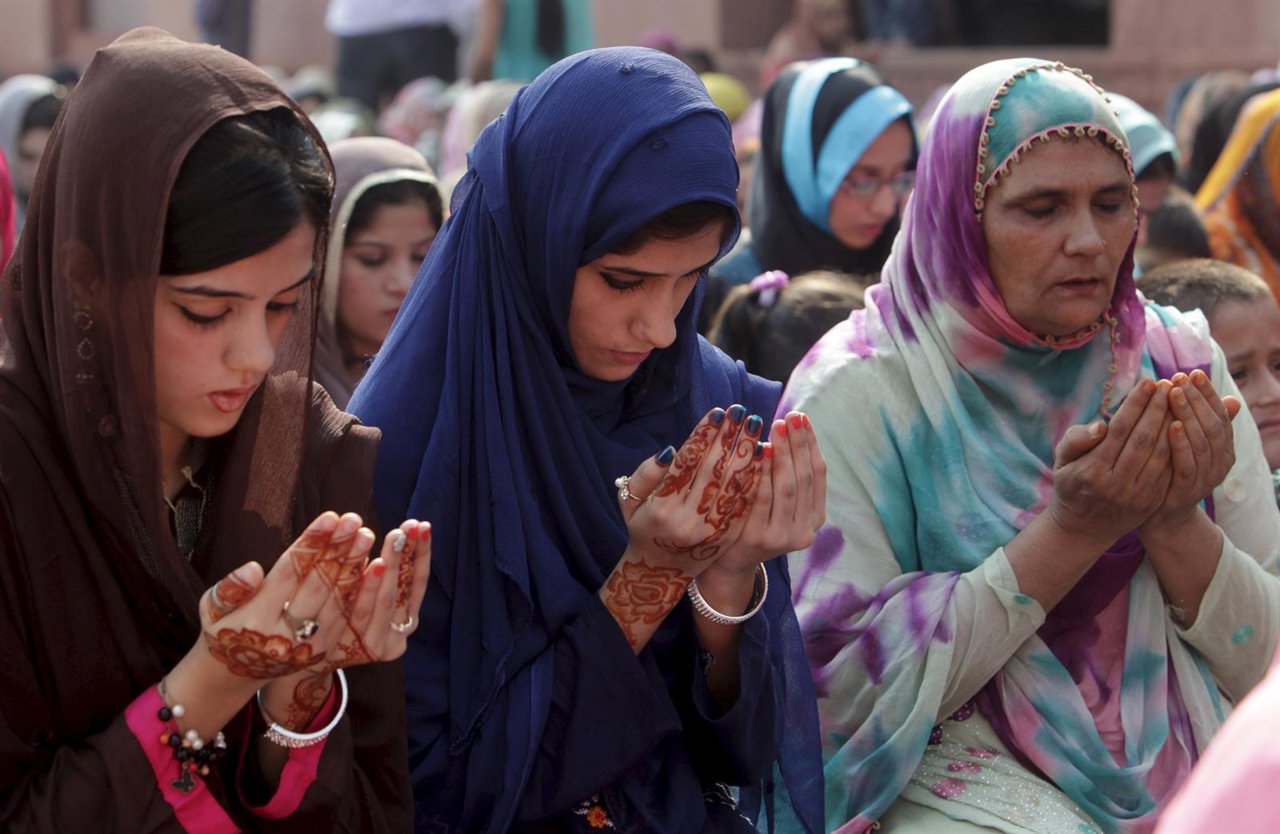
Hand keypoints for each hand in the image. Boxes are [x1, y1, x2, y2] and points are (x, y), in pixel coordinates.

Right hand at [196, 513, 430, 725]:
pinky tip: (370, 563)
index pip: (289, 573)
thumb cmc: (223, 627)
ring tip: (366, 535)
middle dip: (339, 550)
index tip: (330, 516)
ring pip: (337, 600)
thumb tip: (253, 570)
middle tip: (356, 519)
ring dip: (354, 566)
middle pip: (318, 585)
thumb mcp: (212, 609)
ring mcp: (310, 646)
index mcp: (256, 620)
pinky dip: (360, 589)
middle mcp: (286, 636)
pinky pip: (348, 616)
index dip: (311, 544)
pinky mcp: (327, 652)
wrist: (237, 673)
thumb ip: (230, 590)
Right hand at [619, 404, 765, 569]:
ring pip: (733, 486)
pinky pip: (744, 503)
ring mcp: (709, 532)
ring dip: (746, 454)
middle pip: (713, 472)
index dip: (703, 436)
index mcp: (661, 509)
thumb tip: (670, 451)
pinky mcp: (726, 537)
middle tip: (742, 411)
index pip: (686, 464)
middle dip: (729, 438)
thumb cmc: (643, 525)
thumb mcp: (629, 500)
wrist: (660, 571)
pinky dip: (753, 478)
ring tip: (755, 427)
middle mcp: (687, 521)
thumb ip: (645, 474)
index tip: (718, 412)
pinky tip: (761, 456)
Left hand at [704, 411, 827, 579]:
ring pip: (788, 488)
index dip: (811, 445)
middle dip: (798, 444)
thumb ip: (787, 474)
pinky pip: (762, 499)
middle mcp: (804, 531)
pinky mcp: (759, 539)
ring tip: (777, 427)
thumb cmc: (753, 520)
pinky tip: (759, 451)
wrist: (728, 562)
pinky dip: (762, 473)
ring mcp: (783, 537)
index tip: (802, 419)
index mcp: (815, 518)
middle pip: (804, 478)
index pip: (819, 474)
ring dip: (784, 454)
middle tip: (790, 417)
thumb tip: (787, 427)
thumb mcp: (778, 502)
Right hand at [1047, 379, 1175, 547]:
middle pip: (1143, 439)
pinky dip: (1178, 446)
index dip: (1136, 404)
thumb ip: (1076, 440)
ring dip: (1173, 424)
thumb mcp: (1062, 461)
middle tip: (1169, 384)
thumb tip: (1100, 426)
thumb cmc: (1072, 484)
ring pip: (1161, 454)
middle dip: (1158, 408)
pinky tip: (1182, 426)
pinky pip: (1169, 469)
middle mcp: (1116, 484)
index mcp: (1092, 470)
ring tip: (1179, 401)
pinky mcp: (1151, 501)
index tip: (1148, 382)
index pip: (1119, 430)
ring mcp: (1136, 495)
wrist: (1084, 527)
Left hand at [1142, 370, 1240, 533]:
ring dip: (1188, 414)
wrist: (1160, 515)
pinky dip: (1181, 443)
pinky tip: (1171, 425)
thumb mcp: (1187, 444)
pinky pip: (1188, 464)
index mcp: (1223, 448)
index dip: (1208, 393)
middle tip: (1180, 377)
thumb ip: (1201, 422)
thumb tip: (1232, 399)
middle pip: (1213, 424)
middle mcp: (1220, 462)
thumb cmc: (1170, 471)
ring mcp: (1206, 478)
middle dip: (1196, 398)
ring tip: (1174, 393)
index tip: (1192, 373)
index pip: (1220, 415)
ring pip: (1203, 441)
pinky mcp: (1188, 490)